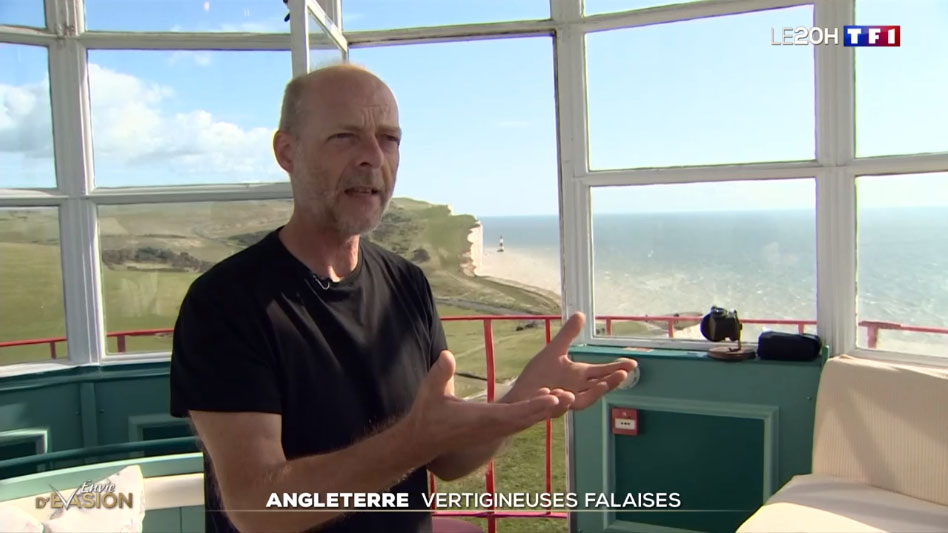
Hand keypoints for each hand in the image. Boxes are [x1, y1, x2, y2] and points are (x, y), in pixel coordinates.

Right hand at [402, 350, 573, 464]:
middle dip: (548, 408)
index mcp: (481, 419)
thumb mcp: (430, 391)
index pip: (513, 413)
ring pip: (526, 421)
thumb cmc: (427, 414)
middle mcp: (493, 428)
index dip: (533, 406)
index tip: (552, 397)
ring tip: (567, 396)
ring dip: (546, 411)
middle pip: (526, 419)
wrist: (424, 439)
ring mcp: (495, 431)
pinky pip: (520, 422)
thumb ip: (440, 374)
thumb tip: (447, 355)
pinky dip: (535, 412)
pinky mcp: (495, 430)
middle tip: (570, 395)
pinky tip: (548, 401)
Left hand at [505, 312, 636, 409]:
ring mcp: (563, 400)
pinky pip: (555, 407)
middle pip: (597, 387)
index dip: (616, 368)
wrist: (520, 395)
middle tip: (624, 373)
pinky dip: (560, 402)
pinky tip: (564, 395)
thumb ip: (568, 334)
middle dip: (610, 381)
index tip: (632, 363)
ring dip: (592, 394)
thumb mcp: (554, 350)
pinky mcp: (548, 407)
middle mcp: (576, 389)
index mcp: (578, 376)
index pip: (602, 372)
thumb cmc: (539, 375)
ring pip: (581, 400)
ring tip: (602, 384)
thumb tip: (581, 314)